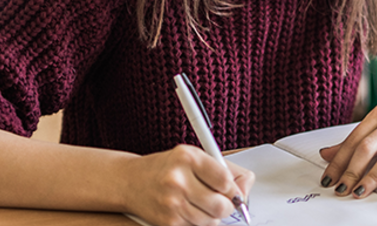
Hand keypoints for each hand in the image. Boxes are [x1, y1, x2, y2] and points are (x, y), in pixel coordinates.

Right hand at [120, 145, 254, 225]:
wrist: (130, 181)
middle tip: (221, 202)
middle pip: (222, 205)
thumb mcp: (193, 157)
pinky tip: (187, 211)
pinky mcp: (167, 222)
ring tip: (200, 205)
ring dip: (212, 216)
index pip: (225, 180)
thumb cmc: (166, 168)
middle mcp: (178, 180)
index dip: (233, 189)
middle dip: (226, 206)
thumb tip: (246, 189)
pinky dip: (198, 223)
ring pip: (211, 221)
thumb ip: (224, 170)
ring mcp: (171, 203)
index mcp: (188, 157)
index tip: (230, 190)